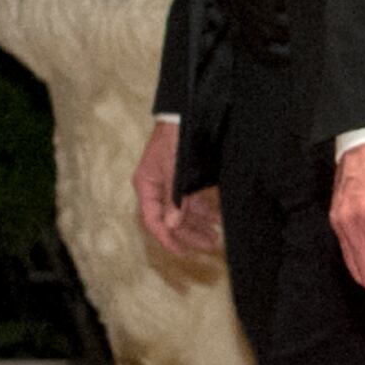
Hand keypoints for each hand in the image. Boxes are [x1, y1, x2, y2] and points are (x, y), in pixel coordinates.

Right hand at [131, 121, 220, 255]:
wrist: (184, 112)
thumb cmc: (175, 138)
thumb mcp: (174, 168)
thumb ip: (174, 197)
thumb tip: (172, 225)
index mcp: (147, 186)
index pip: (153, 221)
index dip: (167, 238)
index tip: (182, 253)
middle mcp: (157, 188)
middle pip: (171, 219)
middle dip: (189, 234)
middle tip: (210, 245)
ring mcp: (171, 183)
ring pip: (184, 211)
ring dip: (199, 224)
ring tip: (217, 236)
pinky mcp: (185, 177)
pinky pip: (193, 200)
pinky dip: (204, 210)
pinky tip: (218, 217)